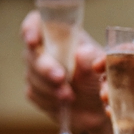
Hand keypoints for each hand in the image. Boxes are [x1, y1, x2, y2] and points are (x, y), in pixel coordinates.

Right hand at [21, 10, 111, 133]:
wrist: (99, 110)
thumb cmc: (101, 81)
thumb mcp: (102, 68)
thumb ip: (91, 58)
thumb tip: (80, 53)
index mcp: (61, 37)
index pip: (37, 23)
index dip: (31, 29)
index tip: (33, 42)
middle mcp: (45, 51)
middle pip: (31, 53)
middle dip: (45, 67)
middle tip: (61, 78)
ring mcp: (37, 71)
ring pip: (32, 75)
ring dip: (50, 87)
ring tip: (70, 96)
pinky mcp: (35, 91)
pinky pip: (33, 93)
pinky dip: (49, 100)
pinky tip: (63, 103)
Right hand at [96, 45, 133, 133]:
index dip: (115, 56)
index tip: (101, 64)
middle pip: (124, 72)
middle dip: (111, 79)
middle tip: (104, 88)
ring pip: (125, 92)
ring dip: (113, 96)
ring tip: (108, 102)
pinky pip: (132, 111)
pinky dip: (122, 114)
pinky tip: (115, 116)